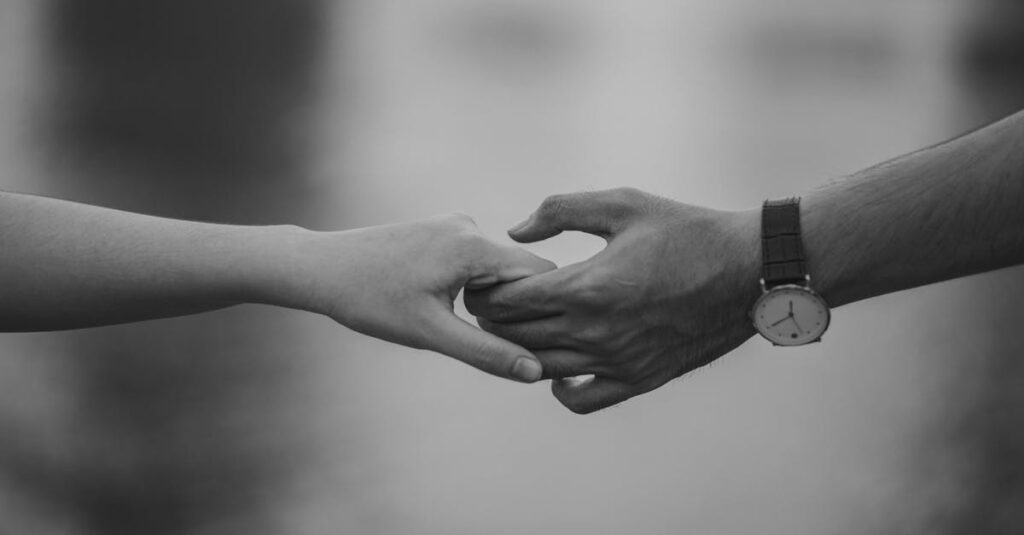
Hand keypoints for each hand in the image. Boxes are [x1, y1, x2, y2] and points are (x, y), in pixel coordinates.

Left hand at [278, 214, 555, 382]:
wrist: (321, 268)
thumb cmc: (370, 300)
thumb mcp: (431, 333)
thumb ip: (487, 352)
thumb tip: (535, 372)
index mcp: (474, 245)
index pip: (541, 274)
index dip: (544, 309)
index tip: (532, 341)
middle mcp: (470, 225)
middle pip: (521, 271)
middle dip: (516, 307)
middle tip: (489, 340)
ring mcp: (454, 224)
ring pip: (498, 268)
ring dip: (492, 298)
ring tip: (454, 322)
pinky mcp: (440, 230)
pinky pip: (476, 260)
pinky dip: (473, 285)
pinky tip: (440, 305)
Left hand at [465, 188, 760, 411]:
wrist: (748, 271)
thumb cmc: (686, 231)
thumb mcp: (623, 204)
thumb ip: (561, 211)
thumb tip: (516, 232)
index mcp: (587, 287)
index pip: (508, 302)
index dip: (485, 291)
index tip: (483, 280)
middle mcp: (596, 332)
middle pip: (515, 336)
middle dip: (493, 319)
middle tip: (490, 303)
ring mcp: (616, 361)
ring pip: (539, 368)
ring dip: (518, 350)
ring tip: (517, 328)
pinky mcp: (638, 379)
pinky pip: (581, 400)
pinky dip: (559, 388)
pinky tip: (560, 365)